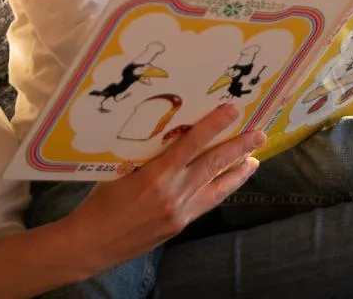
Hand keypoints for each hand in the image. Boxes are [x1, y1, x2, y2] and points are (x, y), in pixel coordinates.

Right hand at [61, 105, 262, 277]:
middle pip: (214, 164)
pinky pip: (207, 203)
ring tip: (254, 160)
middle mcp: (174, 192)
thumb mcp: (120, 170)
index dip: (215, 124)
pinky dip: (220, 191)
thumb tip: (169, 137)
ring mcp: (180, 211)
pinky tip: (228, 184)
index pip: (193, 143)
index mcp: (157, 174)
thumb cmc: (100, 202)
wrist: (92, 243)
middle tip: (259, 133)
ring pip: (218, 187)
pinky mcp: (180, 225)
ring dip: (238, 173)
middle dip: (239, 147)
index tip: (233, 110)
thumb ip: (148, 156)